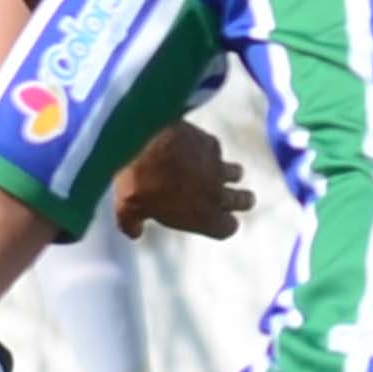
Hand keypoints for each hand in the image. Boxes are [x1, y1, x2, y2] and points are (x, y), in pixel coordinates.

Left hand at [114, 122, 246, 239]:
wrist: (144, 140)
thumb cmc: (138, 180)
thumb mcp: (127, 208)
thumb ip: (133, 223)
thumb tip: (133, 232)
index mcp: (202, 217)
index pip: (228, 228)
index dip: (224, 225)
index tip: (217, 222)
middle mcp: (217, 194)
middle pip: (245, 201)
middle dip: (241, 200)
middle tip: (234, 198)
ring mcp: (217, 166)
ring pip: (237, 173)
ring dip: (230, 174)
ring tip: (215, 172)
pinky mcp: (211, 143)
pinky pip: (215, 149)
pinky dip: (208, 151)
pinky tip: (192, 149)